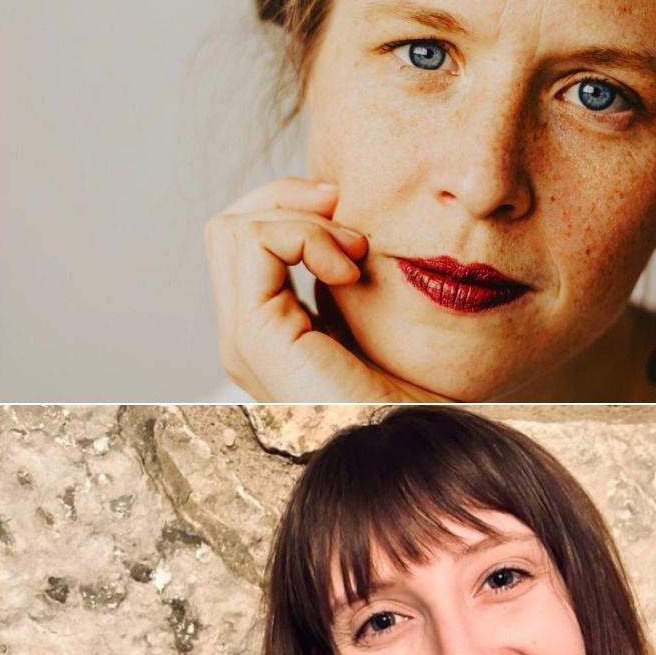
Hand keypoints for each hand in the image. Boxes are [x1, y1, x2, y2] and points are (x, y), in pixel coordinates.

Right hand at [205, 178, 441, 401]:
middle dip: (291, 201)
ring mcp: (245, 340)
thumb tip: (357, 229)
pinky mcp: (255, 339)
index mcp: (272, 331)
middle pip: (231, 226)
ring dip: (301, 218)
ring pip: (232, 227)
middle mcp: (247, 336)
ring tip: (353, 252)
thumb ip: (355, 282)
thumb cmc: (420, 401)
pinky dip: (302, 234)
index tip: (360, 235)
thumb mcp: (382, 322)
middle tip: (353, 228)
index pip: (249, 239)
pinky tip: (347, 269)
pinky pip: (252, 243)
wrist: (424, 453)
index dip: (299, 212)